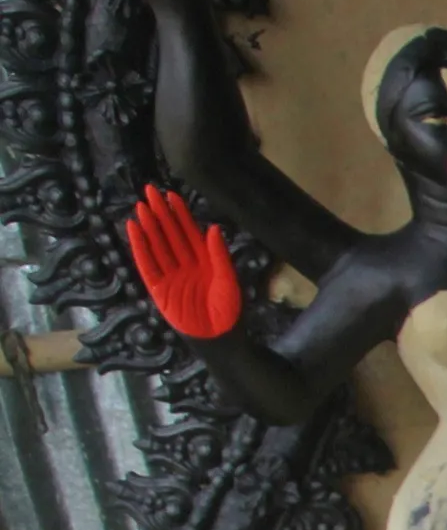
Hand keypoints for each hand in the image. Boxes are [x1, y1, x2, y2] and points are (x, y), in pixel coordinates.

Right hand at [125, 185, 238, 338]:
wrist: (221, 339)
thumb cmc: (229, 312)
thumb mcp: (228, 281)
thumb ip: (219, 255)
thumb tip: (212, 227)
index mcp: (205, 261)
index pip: (189, 232)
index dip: (180, 214)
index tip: (172, 195)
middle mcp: (186, 265)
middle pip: (170, 234)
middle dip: (161, 213)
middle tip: (150, 190)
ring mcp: (171, 275)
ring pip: (157, 245)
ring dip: (149, 226)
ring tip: (141, 206)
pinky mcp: (158, 288)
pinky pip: (146, 264)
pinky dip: (140, 247)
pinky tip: (134, 229)